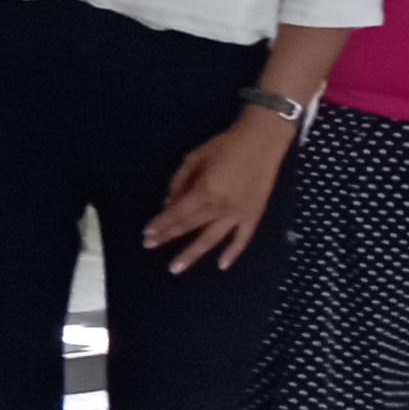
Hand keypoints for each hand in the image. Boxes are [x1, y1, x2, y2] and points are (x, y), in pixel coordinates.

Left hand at [143, 108, 297, 273]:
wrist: (262, 140)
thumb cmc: (225, 145)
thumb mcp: (194, 158)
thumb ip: (179, 182)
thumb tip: (168, 204)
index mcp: (205, 190)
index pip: (177, 213)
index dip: (160, 224)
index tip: (146, 235)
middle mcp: (221, 206)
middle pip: (190, 227)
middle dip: (168, 237)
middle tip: (150, 247)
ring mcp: (240, 213)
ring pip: (212, 239)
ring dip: (193, 254)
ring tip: (176, 268)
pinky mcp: (255, 215)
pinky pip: (243, 238)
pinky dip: (233, 253)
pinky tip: (222, 265)